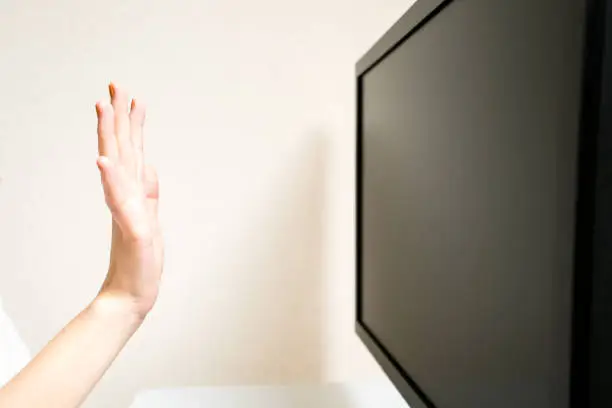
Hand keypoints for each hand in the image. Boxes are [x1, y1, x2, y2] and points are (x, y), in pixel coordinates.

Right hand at [95, 83, 162, 317]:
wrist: (131, 295)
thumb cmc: (140, 259)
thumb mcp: (149, 218)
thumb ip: (147, 192)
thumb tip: (148, 166)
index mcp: (132, 194)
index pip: (129, 152)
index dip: (129, 124)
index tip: (129, 95)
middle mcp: (126, 197)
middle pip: (120, 151)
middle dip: (118, 117)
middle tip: (114, 85)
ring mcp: (127, 212)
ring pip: (117, 168)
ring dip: (110, 137)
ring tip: (104, 108)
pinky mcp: (131, 230)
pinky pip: (120, 202)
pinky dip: (111, 181)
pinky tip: (104, 162)